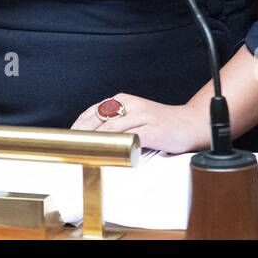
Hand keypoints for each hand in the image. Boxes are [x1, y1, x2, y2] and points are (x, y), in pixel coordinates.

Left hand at [70, 93, 208, 154]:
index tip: (65, 143)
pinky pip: (131, 138)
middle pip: (98, 120)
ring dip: (97, 143)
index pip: (91, 113)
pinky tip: (110, 157)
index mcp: (122, 100)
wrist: (191, 124)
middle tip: (70, 151)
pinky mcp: (154, 129)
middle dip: (82, 137)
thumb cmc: (160, 125)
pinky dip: (118, 147)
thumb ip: (114, 125)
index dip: (76, 128)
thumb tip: (88, 141)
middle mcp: (130, 104)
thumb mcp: (133, 118)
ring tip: (84, 156)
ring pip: (111, 129)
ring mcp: (143, 115)